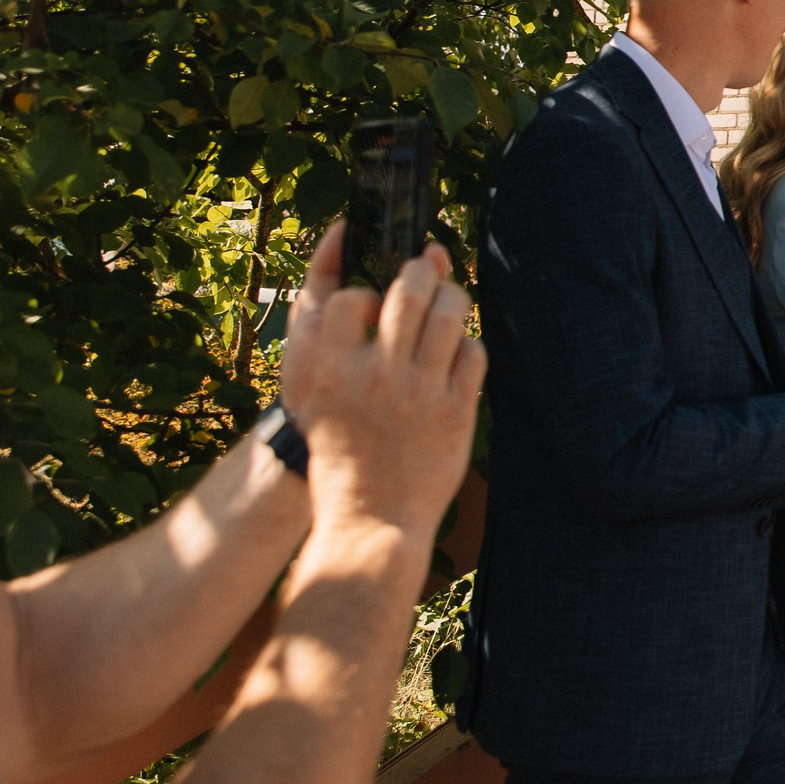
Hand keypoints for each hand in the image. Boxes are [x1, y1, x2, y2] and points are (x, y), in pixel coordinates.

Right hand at [281, 223, 485, 538]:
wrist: (370, 521)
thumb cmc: (338, 453)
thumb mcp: (310, 397)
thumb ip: (323, 336)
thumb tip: (350, 263)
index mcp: (327, 371)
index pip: (350, 298)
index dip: (367, 291)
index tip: (377, 298)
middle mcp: (373, 376)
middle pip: (409, 291)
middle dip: (422, 270)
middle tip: (428, 267)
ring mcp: (419, 391)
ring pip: (450, 313)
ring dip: (453, 297)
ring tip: (449, 299)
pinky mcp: (457, 410)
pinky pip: (473, 352)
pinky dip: (467, 345)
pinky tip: (457, 353)